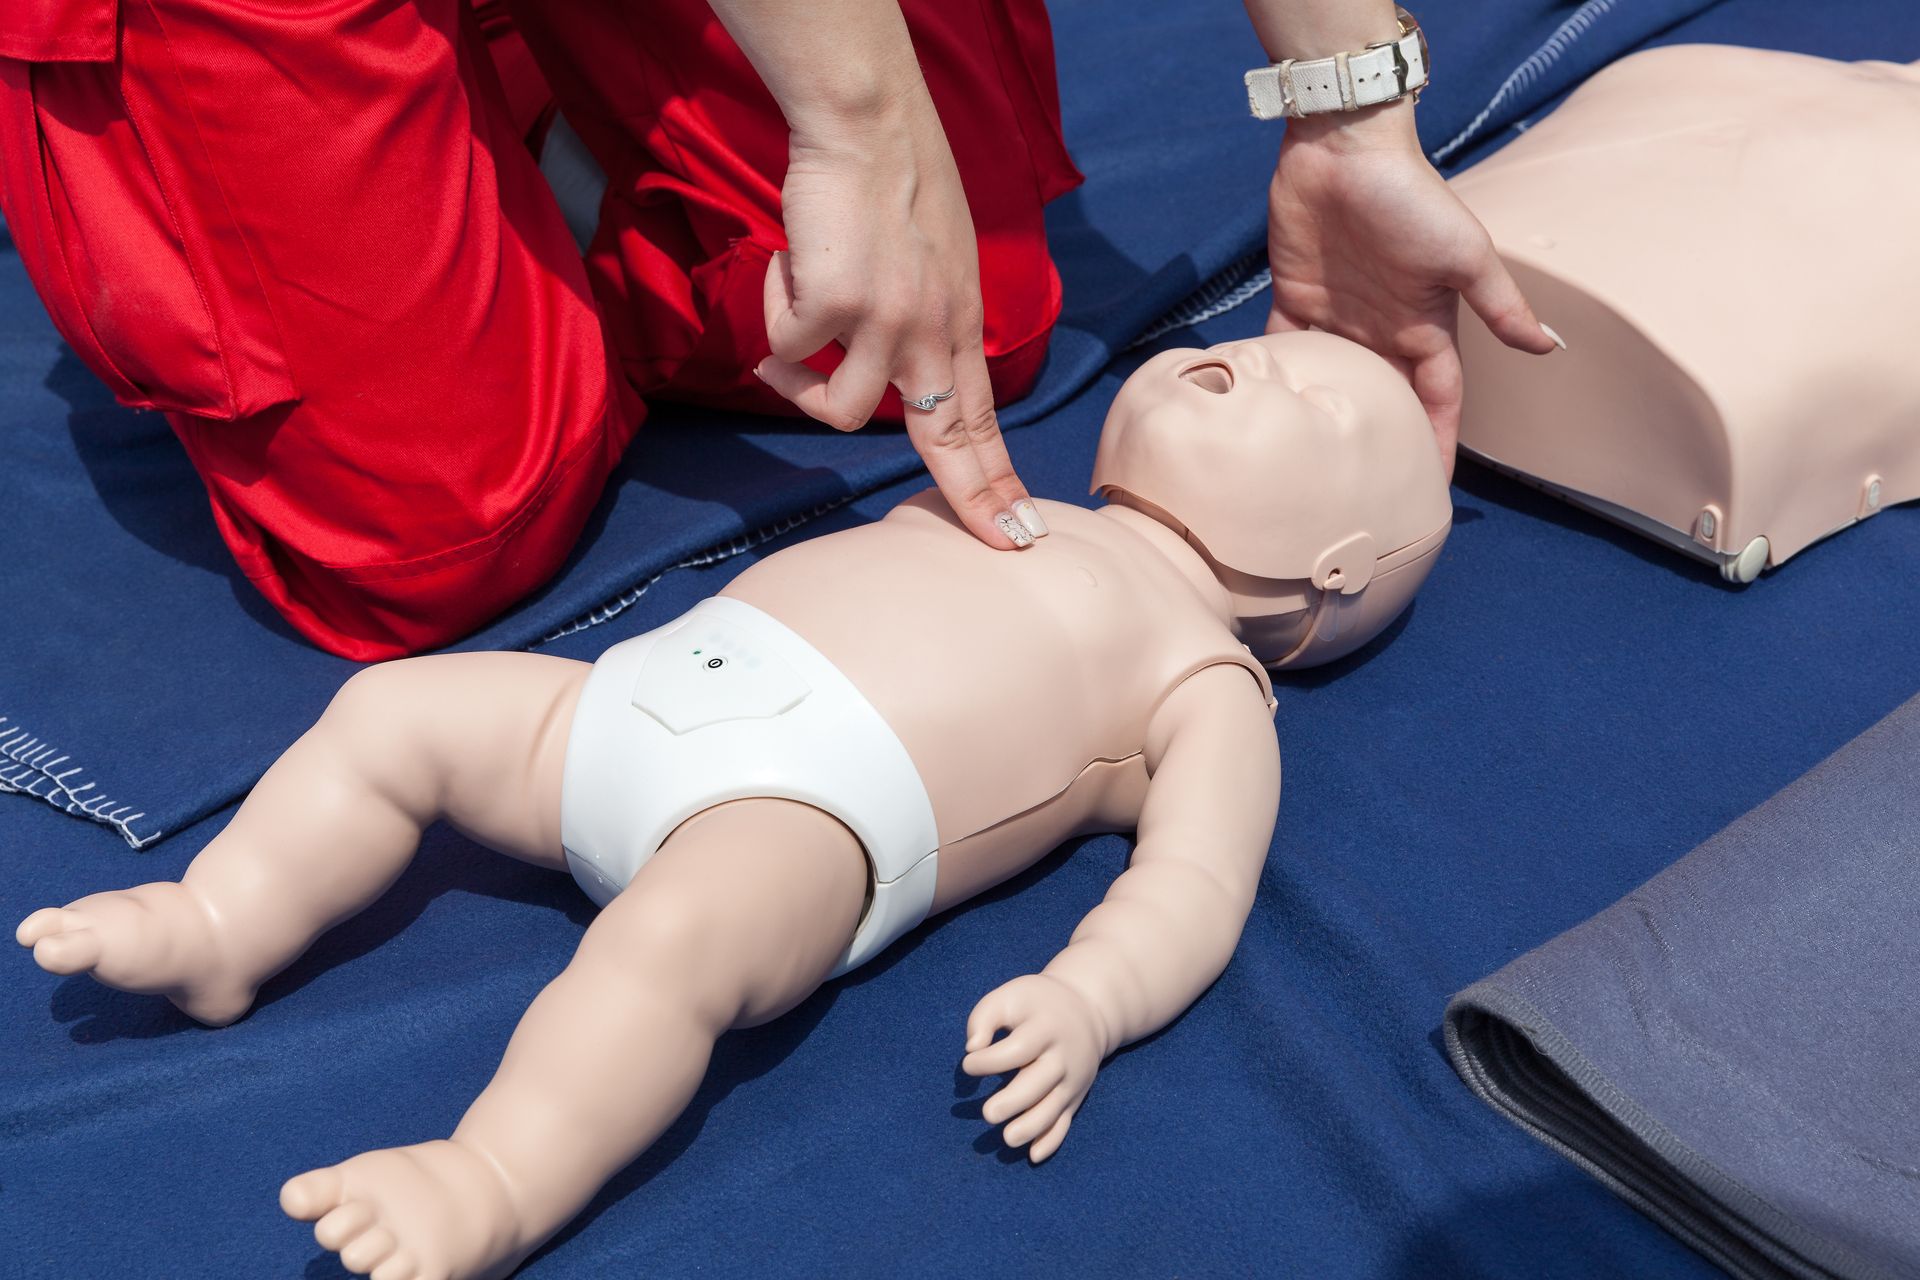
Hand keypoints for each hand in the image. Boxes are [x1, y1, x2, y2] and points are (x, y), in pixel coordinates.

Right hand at [756, 93, 1043, 548]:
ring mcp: (883, 323)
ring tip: (781, 347)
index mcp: (958, 322)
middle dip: (974, 498)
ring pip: (838, 409)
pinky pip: (786, 343)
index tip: (1020, 530)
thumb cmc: (896, 178)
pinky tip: (785, 265)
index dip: (995, 481)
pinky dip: (773, 308)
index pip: (981, 419)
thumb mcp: (941, 257)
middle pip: (948, 439)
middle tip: (1003, 541)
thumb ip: (930, 313)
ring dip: (798, 385)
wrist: (866, 125)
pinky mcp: (832, 305)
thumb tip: (899, 357)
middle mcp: (930, 331)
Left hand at [961, 973, 1106, 1162]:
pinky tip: (1033, 1155)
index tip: (968, 1065)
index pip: (1018, 1050)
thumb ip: (984, 1018)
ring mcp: (1072, 1079)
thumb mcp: (1010, 996)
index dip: (988, 1061)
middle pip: (1039, 1084)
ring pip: (1053, 1109)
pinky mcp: (1074, 1096)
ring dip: (1031, 1127)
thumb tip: (972, 1049)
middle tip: (988, 1114)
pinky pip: (1066, 1122)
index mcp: (1045, 1028)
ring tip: (1008, 1139)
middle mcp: (1062, 1056)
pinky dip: (1052, 1141)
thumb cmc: (1036, 1004)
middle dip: (1013, 1102)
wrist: (1089, 1009)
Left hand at [1264, 105, 1560, 475]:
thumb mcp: (1466, 255)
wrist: (1344, 150)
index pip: (1437, 402)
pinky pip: (1283, 355)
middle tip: (1364, 502)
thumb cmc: (1413, 198)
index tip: (1430, 497)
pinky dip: (1276, 384)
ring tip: (1310, 477)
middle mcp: (1382, 332)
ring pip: (1332, 389)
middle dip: (1379, 450)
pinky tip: (1265, 423)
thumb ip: (1500, 306)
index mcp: (1427, 328)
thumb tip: (1549, 347)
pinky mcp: (1294, 303)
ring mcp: (1338, 320)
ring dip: (1324, 426)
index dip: (1436, 447)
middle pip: (1382, 406)